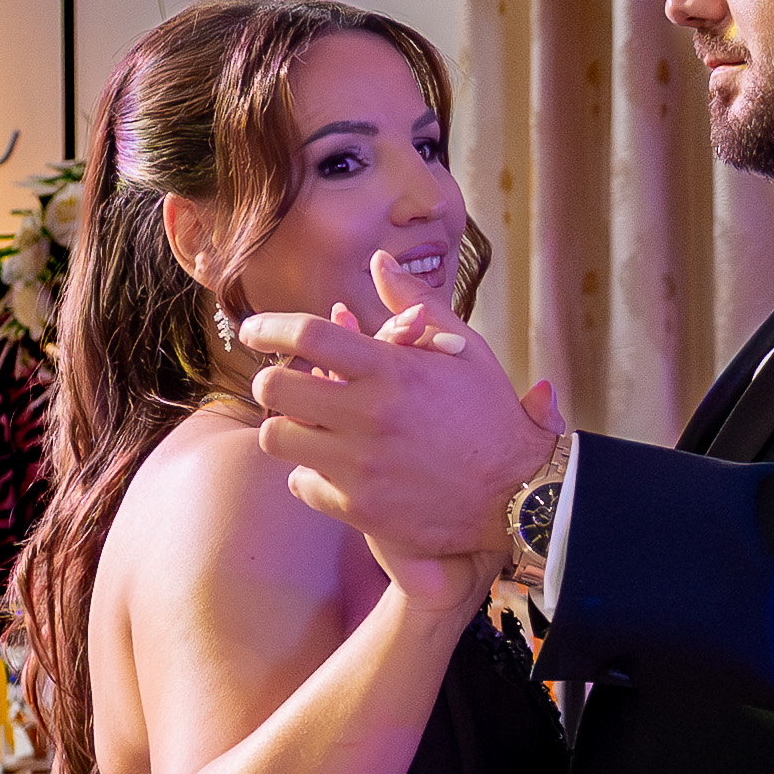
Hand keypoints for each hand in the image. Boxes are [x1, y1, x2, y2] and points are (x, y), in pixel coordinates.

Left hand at [244, 292, 552, 562]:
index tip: (255, 328)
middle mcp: (370, 417)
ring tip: (305, 425)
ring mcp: (361, 467)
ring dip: (286, 428)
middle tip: (281, 382)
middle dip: (270, 380)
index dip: (270, 327)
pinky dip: (308, 475)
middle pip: (276, 388)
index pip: (309, 336)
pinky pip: (301, 485)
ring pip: (278, 439)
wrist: (519, 494)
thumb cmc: (491, 416)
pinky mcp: (361, 509)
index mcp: (392, 371)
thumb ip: (414, 306)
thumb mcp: (464, 350)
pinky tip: (327, 467)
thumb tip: (378, 264)